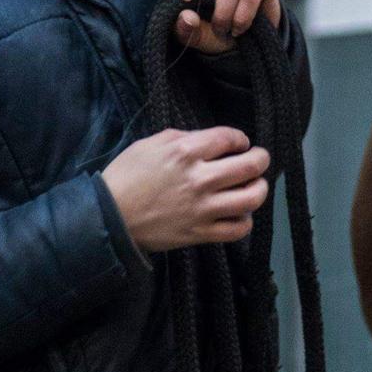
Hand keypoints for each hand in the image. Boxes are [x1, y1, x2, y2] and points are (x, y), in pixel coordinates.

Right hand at [101, 126, 269, 249]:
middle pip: (249, 166)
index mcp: (186, 151)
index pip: (230, 138)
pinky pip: (237, 229)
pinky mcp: (200, 233)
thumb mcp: (153, 142)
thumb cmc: (128, 175)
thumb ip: (185, 138)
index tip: (240, 143)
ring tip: (255, 185)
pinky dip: (245, 220)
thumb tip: (211, 141)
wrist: (111, 217)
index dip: (241, 139)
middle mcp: (199, 179)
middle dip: (261, 159)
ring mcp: (202, 209)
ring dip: (259, 189)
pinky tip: (240, 213)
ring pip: (251, 199)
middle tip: (259, 159)